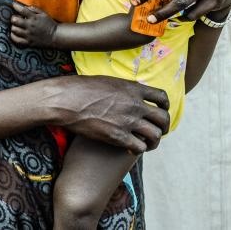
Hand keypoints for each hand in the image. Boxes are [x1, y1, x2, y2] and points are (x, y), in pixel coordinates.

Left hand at [10, 2, 57, 46]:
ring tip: (16, 26)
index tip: (13, 4)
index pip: (22, 10)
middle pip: (15, 20)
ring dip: (13, 26)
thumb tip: (25, 7)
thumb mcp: (43, 13)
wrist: (55, 36)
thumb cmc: (49, 24)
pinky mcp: (28, 42)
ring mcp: (28, 35)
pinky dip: (13, 36)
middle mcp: (30, 26)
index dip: (16, 6)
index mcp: (34, 18)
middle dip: (13, 18)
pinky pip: (16, 40)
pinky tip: (14, 33)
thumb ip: (34, 9)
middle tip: (15, 18)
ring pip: (14, 30)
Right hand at [41, 76, 169, 153]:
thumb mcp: (108, 81)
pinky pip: (140, 147)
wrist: (66, 100)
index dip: (164, 107)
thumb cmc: (80, 88)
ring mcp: (128, 121)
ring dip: (153, 142)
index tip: (160, 112)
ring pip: (155, 135)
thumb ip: (124, 88)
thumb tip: (131, 92)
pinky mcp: (118, 136)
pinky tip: (130, 149)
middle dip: (163, 127)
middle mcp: (135, 104)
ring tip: (146, 144)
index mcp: (133, 88)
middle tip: (157, 132)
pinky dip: (138, 150)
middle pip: (163, 118)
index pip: (162, 97)